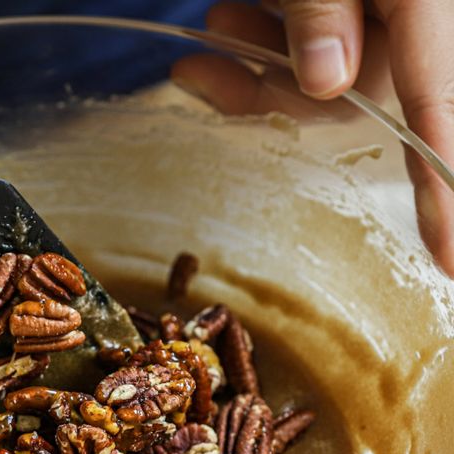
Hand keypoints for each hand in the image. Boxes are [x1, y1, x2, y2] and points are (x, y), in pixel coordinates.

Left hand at [172, 1, 453, 275]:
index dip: (441, 191)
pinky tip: (227, 22)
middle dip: (268, 100)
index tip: (448, 260)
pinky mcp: (353, 9)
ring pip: (320, 77)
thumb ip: (325, 2)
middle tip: (193, 72)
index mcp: (430, 6)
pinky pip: (312, 43)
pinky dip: (266, 40)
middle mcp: (413, 26)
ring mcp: (378, 20)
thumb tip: (327, 81)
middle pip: (350, 99)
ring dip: (254, 69)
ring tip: (205, 39)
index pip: (437, 110)